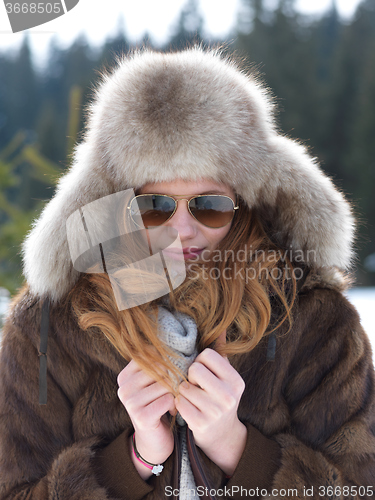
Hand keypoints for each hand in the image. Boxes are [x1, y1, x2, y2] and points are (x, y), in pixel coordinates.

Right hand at [117, 360, 175, 478]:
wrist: (154, 440)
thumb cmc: (157, 405)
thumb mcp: (155, 382)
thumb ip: (159, 364)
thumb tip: (176, 348)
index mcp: (124, 376)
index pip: (152, 356)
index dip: (167, 365)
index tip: (166, 379)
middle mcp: (124, 388)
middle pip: (160, 369)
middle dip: (173, 379)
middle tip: (171, 393)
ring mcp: (131, 403)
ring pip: (166, 384)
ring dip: (174, 394)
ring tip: (170, 403)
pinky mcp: (141, 417)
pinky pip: (168, 399)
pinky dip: (174, 405)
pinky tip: (170, 412)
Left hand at [175, 332, 246, 475]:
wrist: (222, 434)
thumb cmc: (219, 397)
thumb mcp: (225, 377)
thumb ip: (221, 353)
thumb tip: (220, 328)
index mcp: (236, 380)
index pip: (207, 356)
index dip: (200, 362)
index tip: (203, 372)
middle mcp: (229, 396)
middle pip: (195, 369)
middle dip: (190, 376)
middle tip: (196, 385)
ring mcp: (215, 411)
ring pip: (184, 387)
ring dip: (184, 391)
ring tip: (193, 397)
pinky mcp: (201, 423)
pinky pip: (179, 403)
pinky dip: (179, 404)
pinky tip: (188, 407)